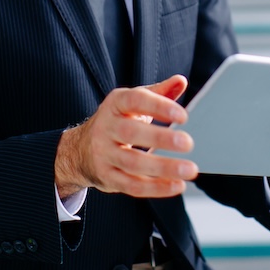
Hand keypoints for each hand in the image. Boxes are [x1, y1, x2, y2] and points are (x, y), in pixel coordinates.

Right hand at [55, 75, 197, 198]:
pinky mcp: (108, 177)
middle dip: (160, 138)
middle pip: (131, 133)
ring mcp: (104, 154)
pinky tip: (177, 185)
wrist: (80, 150)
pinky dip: (157, 188)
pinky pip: (132, 186)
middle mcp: (106, 128)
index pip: (135, 100)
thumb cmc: (117, 122)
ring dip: (163, 168)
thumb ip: (159, 93)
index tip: (182, 116)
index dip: (158, 106)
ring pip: (133, 163)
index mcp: (115, 104)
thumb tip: (181, 81)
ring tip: (189, 169)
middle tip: (188, 142)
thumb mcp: (133, 103)